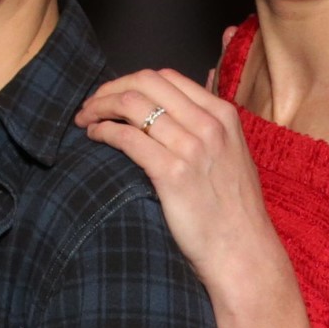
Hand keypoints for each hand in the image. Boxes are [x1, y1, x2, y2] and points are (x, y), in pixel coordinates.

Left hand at [75, 67, 283, 294]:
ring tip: (86, 120)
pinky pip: (127, 137)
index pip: (167, 77)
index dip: (132, 81)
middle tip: (91, 105)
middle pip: (145, 83)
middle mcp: (209, 124)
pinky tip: (95, 137)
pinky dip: (104, 132)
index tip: (113, 95)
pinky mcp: (172, 173)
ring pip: (131, 105)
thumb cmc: (234, 209)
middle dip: (110, 89)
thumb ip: (208, 128)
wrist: (242, 250)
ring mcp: (191, 147)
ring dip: (100, 108)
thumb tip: (176, 109)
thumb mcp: (232, 154)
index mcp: (223, 115)